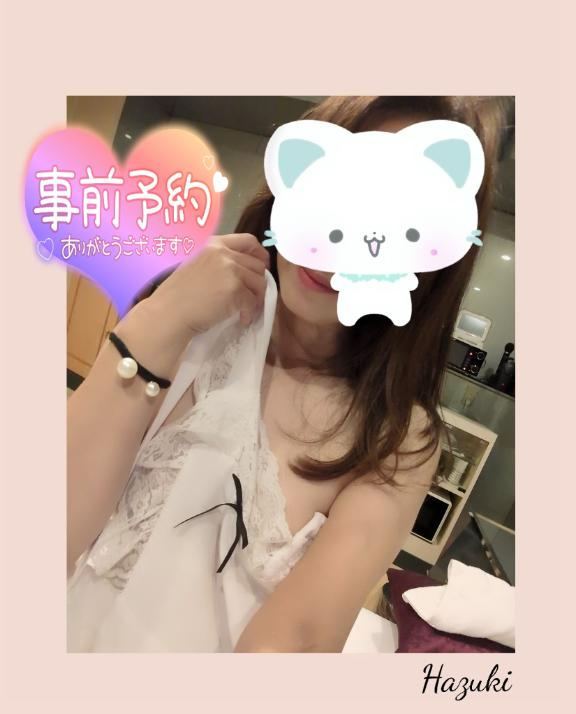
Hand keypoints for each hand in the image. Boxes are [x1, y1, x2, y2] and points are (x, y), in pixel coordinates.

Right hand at [145, 233, 270, 340]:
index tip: (261, 268)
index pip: (249, 240)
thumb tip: (244, 270)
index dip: (259, 254)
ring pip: (259, 283)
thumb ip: (218, 262)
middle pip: (257, 264)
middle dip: (258, 283)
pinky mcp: (235, 290)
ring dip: (256, 298)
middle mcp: (223, 253)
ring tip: (246, 310)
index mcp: (213, 244)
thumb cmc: (177, 295)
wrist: (169, 313)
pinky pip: (253, 301)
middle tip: (251, 298)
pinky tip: (242, 319)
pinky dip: (250, 312)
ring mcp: (231, 270)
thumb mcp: (196, 265)